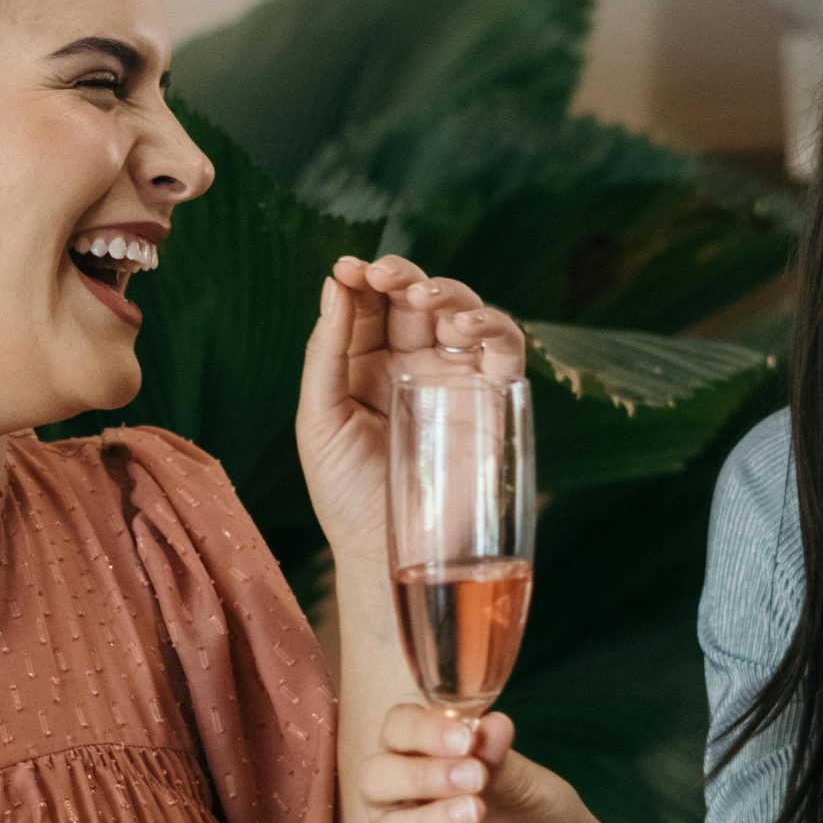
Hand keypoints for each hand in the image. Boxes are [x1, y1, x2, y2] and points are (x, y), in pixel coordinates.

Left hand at [297, 254, 527, 572]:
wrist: (388, 554)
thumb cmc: (346, 494)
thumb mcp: (319, 419)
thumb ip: (326, 353)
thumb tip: (335, 285)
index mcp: (366, 364)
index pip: (369, 304)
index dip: (362, 278)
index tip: (347, 268)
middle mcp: (413, 363)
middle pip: (415, 297)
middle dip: (400, 274)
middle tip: (382, 273)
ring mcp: (455, 377)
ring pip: (461, 311)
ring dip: (445, 291)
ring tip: (420, 295)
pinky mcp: (493, 397)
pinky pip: (504, 346)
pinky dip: (491, 325)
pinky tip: (463, 326)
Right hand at [360, 704, 623, 822]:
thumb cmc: (534, 814)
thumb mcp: (525, 782)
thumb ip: (499, 758)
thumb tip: (492, 724)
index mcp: (420, 755)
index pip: (397, 730)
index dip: (423, 730)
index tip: (465, 738)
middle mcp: (399, 797)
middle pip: (375, 778)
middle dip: (421, 775)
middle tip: (474, 777)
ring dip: (430, 820)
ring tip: (475, 814)